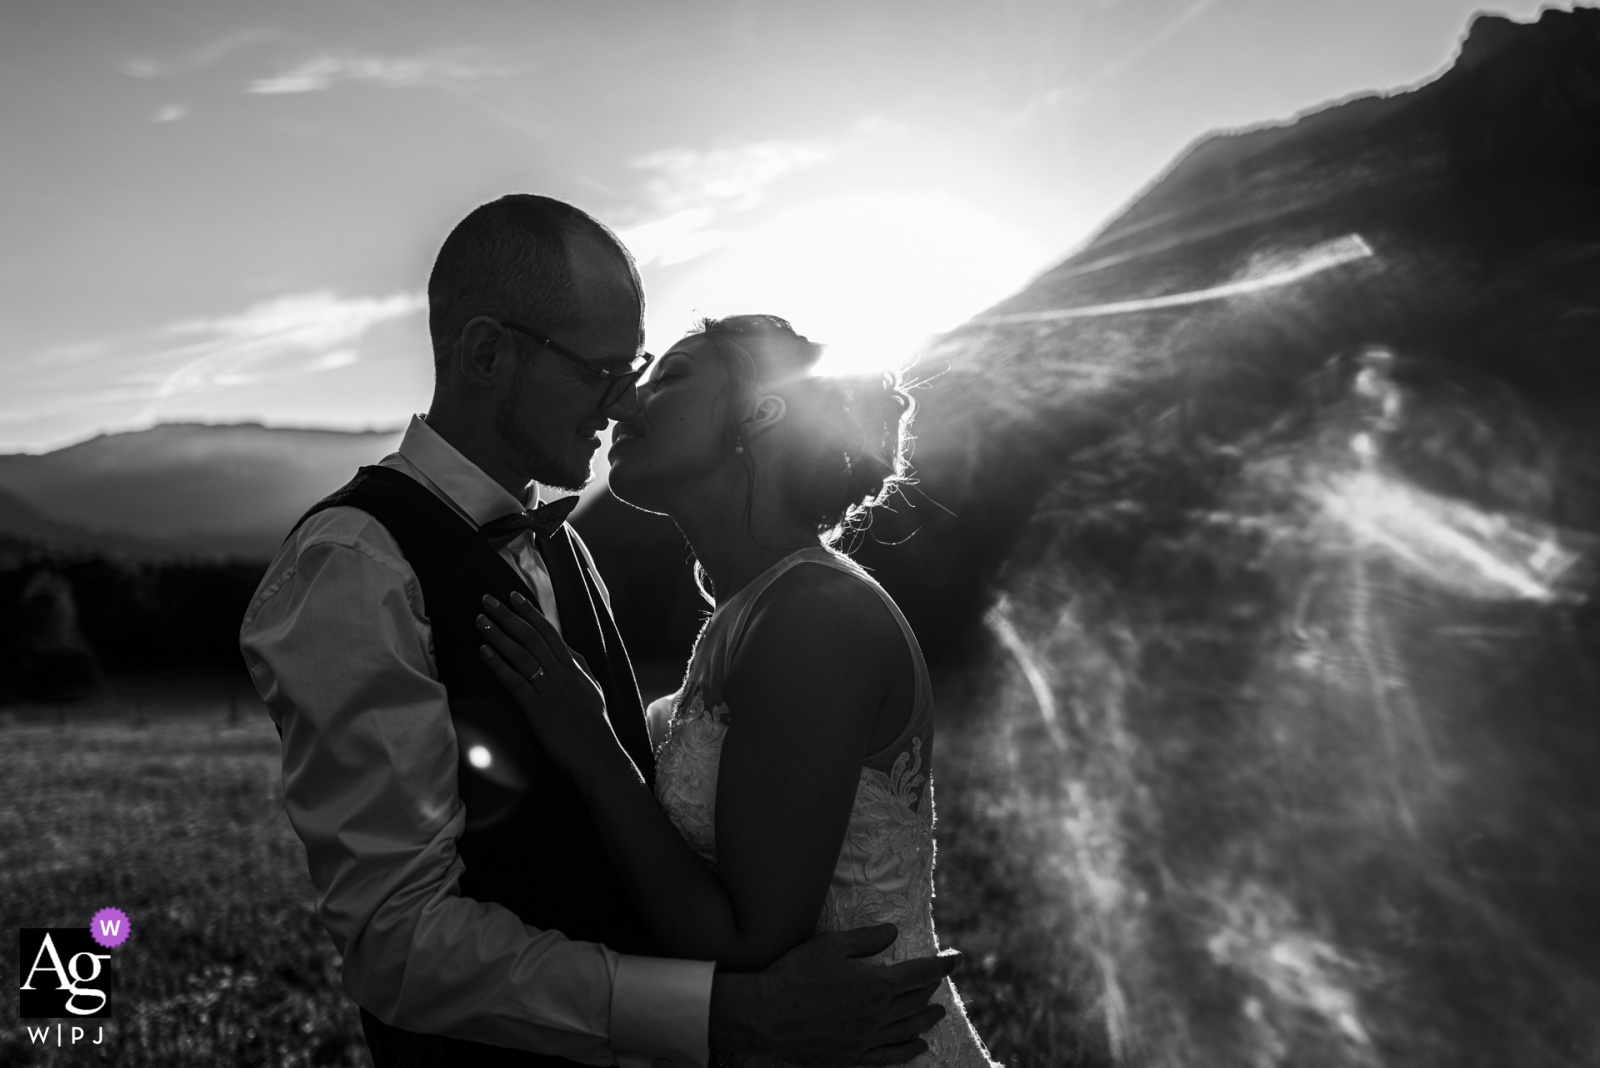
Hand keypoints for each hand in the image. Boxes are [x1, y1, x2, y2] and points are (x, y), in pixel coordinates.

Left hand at [477, 592, 629, 779]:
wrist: (599, 757)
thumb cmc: (595, 730)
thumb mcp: (593, 693)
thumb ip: (582, 671)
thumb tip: (572, 653)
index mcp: (575, 670)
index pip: (551, 633)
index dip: (531, 614)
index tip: (514, 597)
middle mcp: (563, 674)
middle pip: (533, 637)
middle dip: (509, 616)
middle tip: (488, 599)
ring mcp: (551, 690)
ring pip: (523, 654)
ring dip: (499, 634)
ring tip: (480, 619)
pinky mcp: (539, 709)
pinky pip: (516, 681)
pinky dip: (499, 664)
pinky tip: (484, 652)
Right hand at [709, 923, 960, 1066]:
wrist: (764, 1016)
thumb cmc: (795, 975)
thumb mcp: (830, 946)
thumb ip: (866, 940)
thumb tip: (893, 933)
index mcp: (876, 985)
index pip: (920, 973)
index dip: (941, 965)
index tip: (956, 958)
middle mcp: (878, 1016)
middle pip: (915, 1001)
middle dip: (931, 988)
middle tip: (938, 980)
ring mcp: (866, 1040)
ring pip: (908, 1030)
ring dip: (926, 1019)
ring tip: (938, 1013)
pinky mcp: (853, 1058)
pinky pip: (890, 1056)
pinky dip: (909, 1050)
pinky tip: (919, 1047)